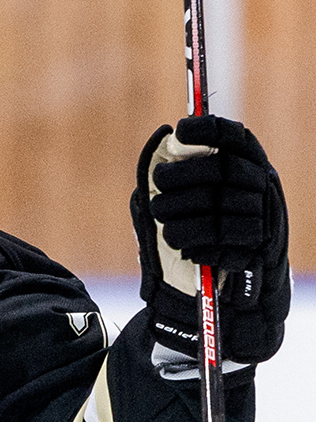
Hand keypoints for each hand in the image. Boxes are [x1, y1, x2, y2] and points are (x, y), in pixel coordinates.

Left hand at [131, 115, 288, 361]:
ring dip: (182, 222)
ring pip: (218, 209)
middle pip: (220, 172)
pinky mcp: (260, 250)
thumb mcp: (196, 201)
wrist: (236, 292)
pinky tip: (189, 252)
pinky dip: (198, 248)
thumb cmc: (208, 236)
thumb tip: (164, 142)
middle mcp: (262, 187)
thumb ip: (181, 175)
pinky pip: (223, 244)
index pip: (235, 137)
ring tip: (168, 231)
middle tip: (156, 191)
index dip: (210, 129)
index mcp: (247, 167)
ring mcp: (265, 218)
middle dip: (179, 180)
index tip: (181, 129)